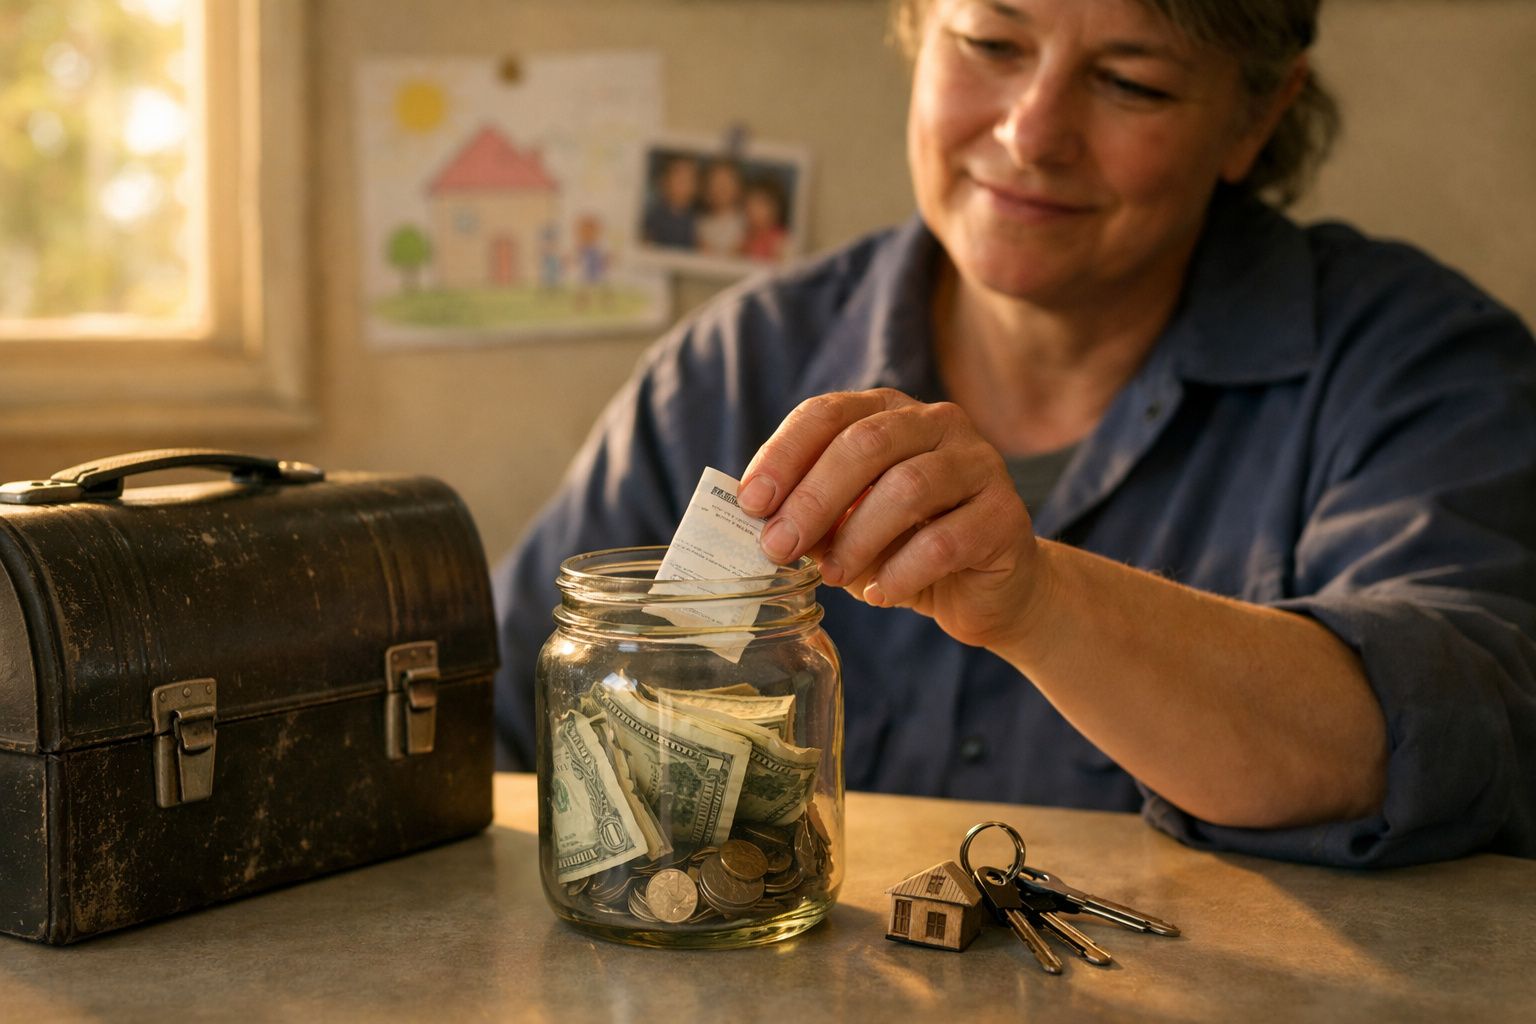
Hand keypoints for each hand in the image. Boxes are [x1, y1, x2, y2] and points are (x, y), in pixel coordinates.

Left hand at [738, 388, 1042, 649]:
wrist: (984, 589)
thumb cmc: (903, 547)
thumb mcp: (846, 526)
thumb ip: (810, 515)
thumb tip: (759, 523)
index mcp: (888, 412)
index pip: (827, 414)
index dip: (783, 455)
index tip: (751, 503)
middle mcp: (937, 423)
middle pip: (866, 444)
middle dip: (813, 498)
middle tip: (778, 547)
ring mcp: (979, 464)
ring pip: (907, 488)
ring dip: (857, 537)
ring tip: (833, 576)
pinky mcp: (1005, 515)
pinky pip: (945, 541)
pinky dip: (902, 572)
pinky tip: (880, 593)